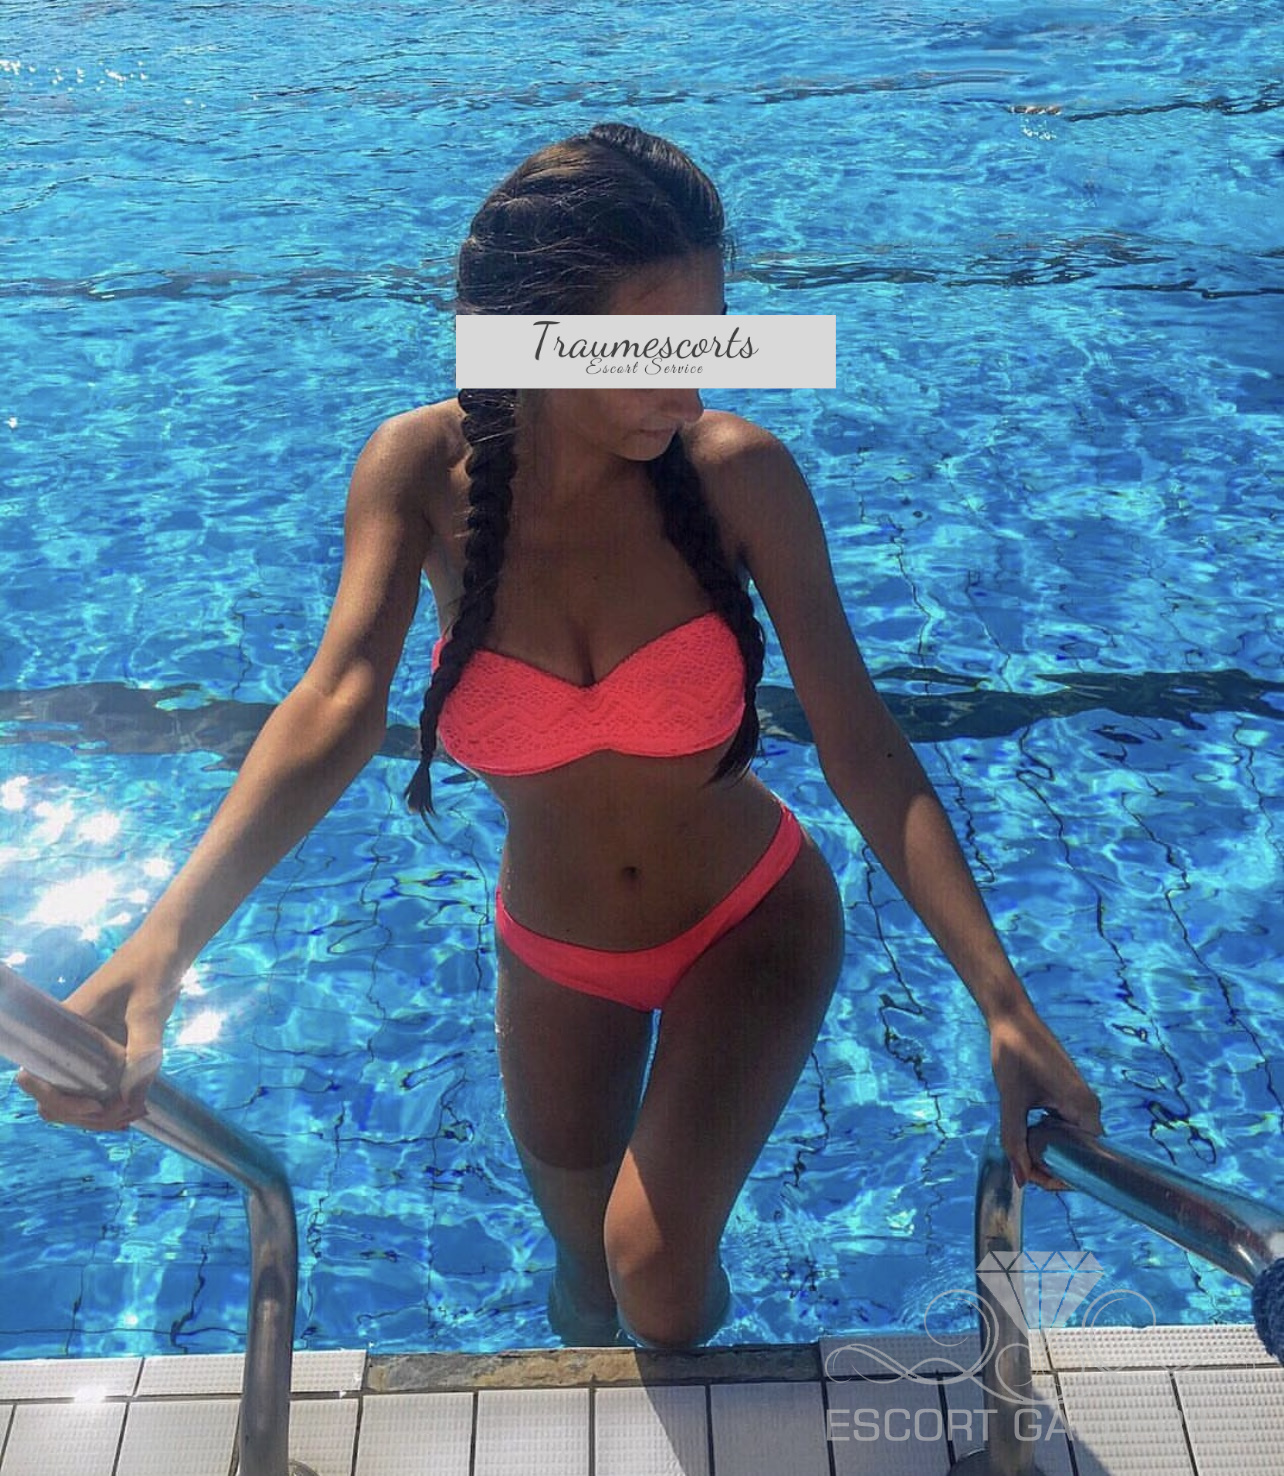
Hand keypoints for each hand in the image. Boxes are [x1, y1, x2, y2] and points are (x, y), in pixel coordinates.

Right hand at [15, 945, 180, 1131]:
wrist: (168, 945)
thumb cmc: (153, 966)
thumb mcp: (148, 1007)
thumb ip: (142, 1050)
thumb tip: (132, 1098)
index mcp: (65, 1027)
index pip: (36, 1077)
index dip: (60, 1101)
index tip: (97, 1105)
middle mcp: (67, 1042)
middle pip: (54, 1097)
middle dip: (85, 1116)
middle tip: (126, 1115)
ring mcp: (85, 1049)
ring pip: (73, 1097)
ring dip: (99, 1115)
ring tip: (133, 1114)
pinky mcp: (104, 1052)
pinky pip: (95, 1088)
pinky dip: (110, 1104)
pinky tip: (133, 1108)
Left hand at [988, 1002, 1102, 1190]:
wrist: (1011, 1017)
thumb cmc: (1013, 1053)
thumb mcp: (1011, 1101)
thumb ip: (1014, 1140)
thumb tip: (1020, 1178)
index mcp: (1084, 1108)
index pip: (1087, 1162)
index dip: (1062, 1177)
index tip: (1033, 1177)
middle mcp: (1089, 1106)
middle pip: (1079, 1154)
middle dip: (1052, 1166)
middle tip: (1022, 1165)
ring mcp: (1079, 1100)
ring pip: (1069, 1141)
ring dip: (1048, 1151)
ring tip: (1021, 1151)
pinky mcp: (1067, 1094)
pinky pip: (1064, 1126)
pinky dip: (1047, 1136)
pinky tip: (1026, 1135)